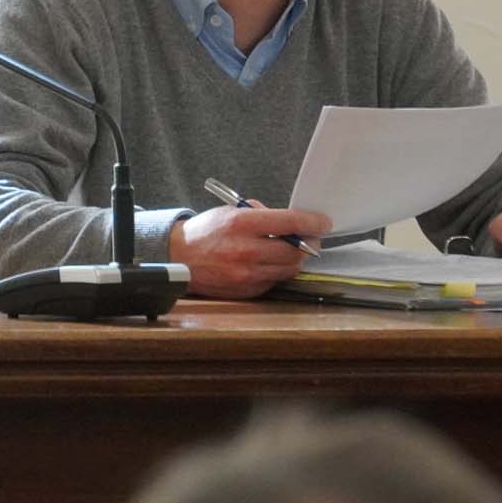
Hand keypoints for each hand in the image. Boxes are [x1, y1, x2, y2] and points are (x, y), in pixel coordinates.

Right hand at [169, 203, 331, 298]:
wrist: (178, 258)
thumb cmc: (204, 232)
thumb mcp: (228, 212)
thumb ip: (259, 214)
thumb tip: (288, 222)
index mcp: (241, 224)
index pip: (289, 222)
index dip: (312, 222)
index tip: (323, 222)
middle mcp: (245, 250)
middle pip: (295, 251)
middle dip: (308, 244)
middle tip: (310, 238)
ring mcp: (246, 274)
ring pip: (289, 269)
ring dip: (295, 259)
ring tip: (289, 251)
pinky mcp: (246, 290)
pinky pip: (274, 281)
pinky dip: (277, 272)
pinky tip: (268, 263)